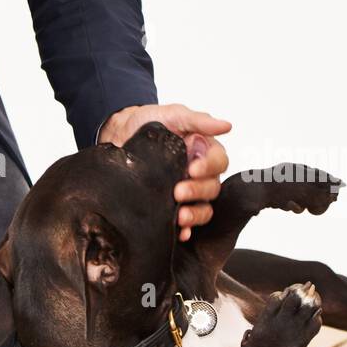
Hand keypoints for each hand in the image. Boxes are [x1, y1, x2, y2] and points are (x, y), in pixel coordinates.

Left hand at [97, 103, 231, 240]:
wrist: (120, 133)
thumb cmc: (150, 122)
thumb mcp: (173, 115)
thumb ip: (198, 120)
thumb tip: (226, 126)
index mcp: (204, 151)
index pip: (219, 162)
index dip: (210, 167)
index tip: (193, 168)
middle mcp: (199, 172)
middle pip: (212, 187)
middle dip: (197, 191)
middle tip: (178, 192)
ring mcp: (187, 190)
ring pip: (204, 207)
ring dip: (195, 214)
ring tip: (179, 216)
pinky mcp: (171, 205)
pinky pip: (188, 222)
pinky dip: (187, 228)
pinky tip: (180, 231)